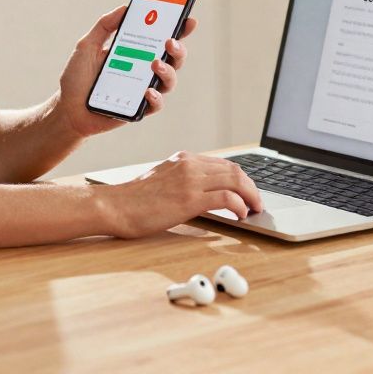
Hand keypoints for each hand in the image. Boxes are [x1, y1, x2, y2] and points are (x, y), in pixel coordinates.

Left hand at [55, 5, 197, 138]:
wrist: (66, 108)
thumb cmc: (77, 77)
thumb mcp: (87, 45)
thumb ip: (105, 25)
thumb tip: (125, 7)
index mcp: (136, 52)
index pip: (161, 38)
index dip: (179, 29)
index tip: (188, 19)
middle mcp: (144, 70)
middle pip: (173, 58)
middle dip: (178, 48)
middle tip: (170, 41)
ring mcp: (143, 90)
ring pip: (169, 80)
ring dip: (168, 70)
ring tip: (156, 63)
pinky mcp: (138, 110)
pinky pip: (155, 104)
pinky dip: (155, 97)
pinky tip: (148, 91)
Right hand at [102, 152, 263, 237]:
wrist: (116, 206)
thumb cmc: (135, 199)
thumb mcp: (163, 180)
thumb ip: (184, 180)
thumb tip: (207, 193)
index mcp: (183, 159)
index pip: (224, 164)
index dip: (242, 179)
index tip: (248, 192)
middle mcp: (189, 164)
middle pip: (235, 169)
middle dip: (251, 187)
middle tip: (256, 202)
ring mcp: (190, 180)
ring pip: (235, 180)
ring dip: (250, 196)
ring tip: (253, 209)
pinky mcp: (189, 198)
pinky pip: (226, 198)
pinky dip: (239, 206)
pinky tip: (240, 215)